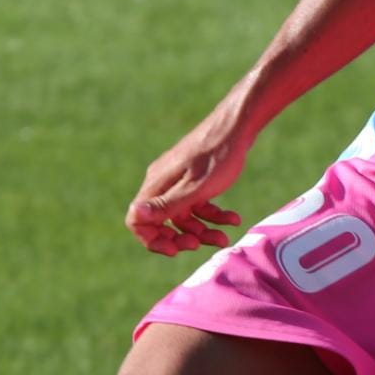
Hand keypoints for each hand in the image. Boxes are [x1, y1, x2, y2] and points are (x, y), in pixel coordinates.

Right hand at [126, 105, 247, 255]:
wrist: (240, 124)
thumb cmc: (218, 154)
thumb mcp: (196, 186)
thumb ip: (167, 204)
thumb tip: (133, 215)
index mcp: (157, 184)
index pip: (138, 221)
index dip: (152, 240)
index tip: (174, 250)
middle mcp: (164, 183)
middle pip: (161, 222)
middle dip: (180, 238)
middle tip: (199, 245)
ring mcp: (180, 180)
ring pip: (184, 216)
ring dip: (202, 229)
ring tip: (225, 237)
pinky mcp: (196, 178)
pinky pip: (199, 204)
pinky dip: (213, 214)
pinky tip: (233, 219)